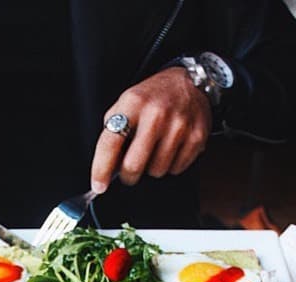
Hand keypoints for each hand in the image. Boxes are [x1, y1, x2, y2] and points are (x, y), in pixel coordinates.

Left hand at [90, 68, 211, 191]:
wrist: (189, 81)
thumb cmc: (152, 97)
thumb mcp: (127, 103)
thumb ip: (114, 131)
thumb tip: (106, 168)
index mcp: (133, 103)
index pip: (111, 143)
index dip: (101, 169)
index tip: (99, 186)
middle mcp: (156, 114)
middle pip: (134, 165)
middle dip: (128, 175)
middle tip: (129, 170)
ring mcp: (178, 125)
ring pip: (156, 171)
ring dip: (152, 168)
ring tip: (155, 149)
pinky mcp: (196, 136)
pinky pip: (176, 169)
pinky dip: (170, 165)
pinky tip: (171, 148)